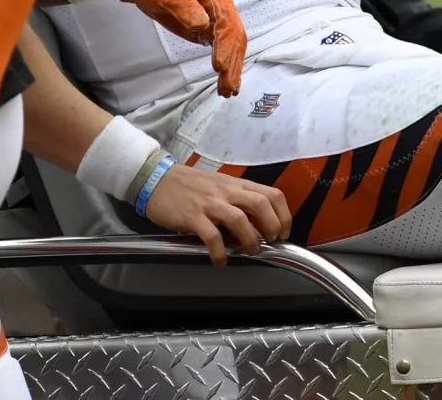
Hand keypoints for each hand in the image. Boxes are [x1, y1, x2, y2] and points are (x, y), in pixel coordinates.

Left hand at [117, 0, 246, 96]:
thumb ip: (183, 6)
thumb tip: (203, 26)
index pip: (225, 22)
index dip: (223, 45)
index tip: (218, 67)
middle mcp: (220, 3)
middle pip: (234, 36)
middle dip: (232, 63)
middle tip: (227, 89)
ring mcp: (215, 15)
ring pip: (231, 43)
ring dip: (232, 67)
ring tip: (227, 92)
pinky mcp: (207, 26)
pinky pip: (221, 45)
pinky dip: (226, 63)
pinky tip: (225, 81)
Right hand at [142, 165, 291, 265]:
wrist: (158, 179)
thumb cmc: (190, 185)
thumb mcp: (220, 185)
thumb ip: (237, 199)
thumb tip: (255, 223)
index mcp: (236, 184)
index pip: (271, 194)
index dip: (284, 215)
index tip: (283, 232)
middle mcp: (227, 192)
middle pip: (262, 204)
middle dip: (273, 226)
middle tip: (271, 242)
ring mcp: (210, 204)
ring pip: (240, 220)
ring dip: (250, 240)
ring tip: (250, 251)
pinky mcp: (193, 217)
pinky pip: (212, 237)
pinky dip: (220, 252)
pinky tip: (221, 261)